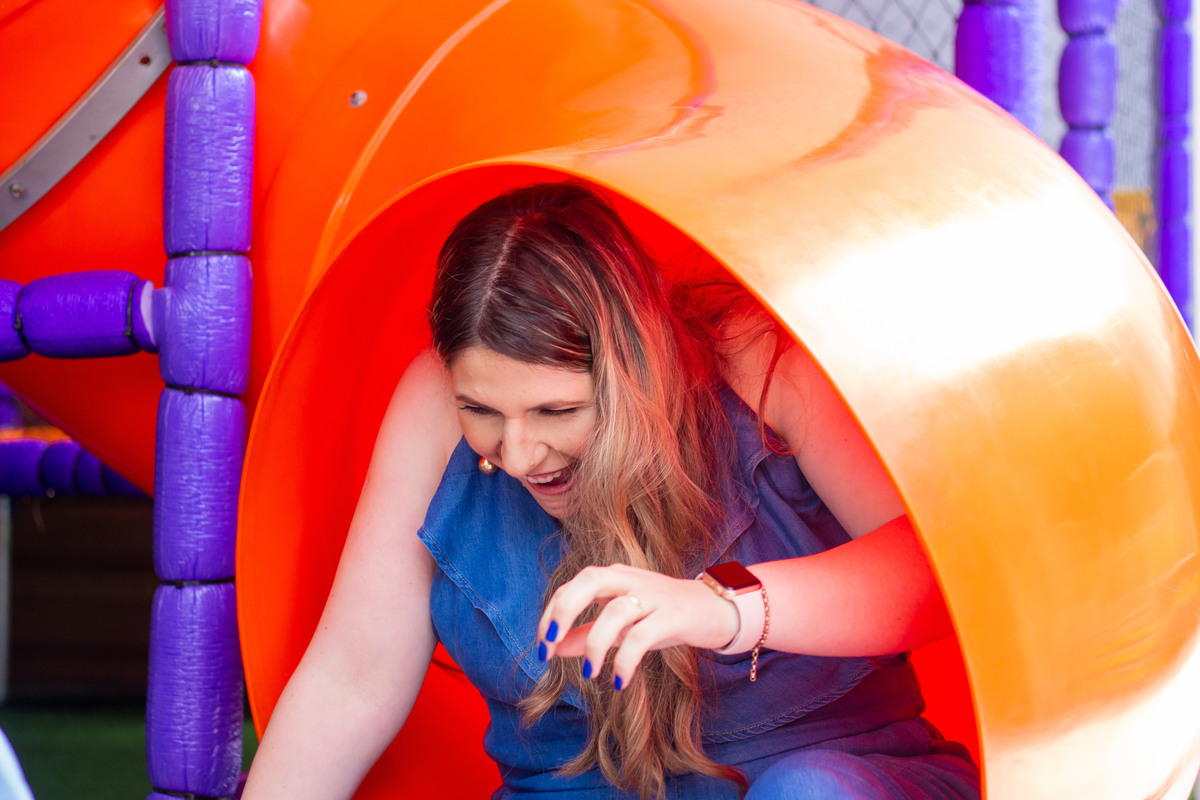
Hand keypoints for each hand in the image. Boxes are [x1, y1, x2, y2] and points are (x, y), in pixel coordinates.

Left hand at [536, 563, 739, 688]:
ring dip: (594, 644)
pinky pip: (642, 636)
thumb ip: (587, 631)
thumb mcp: (621, 624)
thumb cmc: (662, 615)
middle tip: (550, 645)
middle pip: (588, 581)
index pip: (572, 586)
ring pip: (615, 612)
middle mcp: (630, 580)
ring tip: (590, 672)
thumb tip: (556, 648)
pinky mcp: (673, 615)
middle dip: (563, 611)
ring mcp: (653, 596)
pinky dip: (625, 660)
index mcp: (614, 577)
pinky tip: (618, 681)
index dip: (551, 614)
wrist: (714, 610)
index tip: (542, 647)